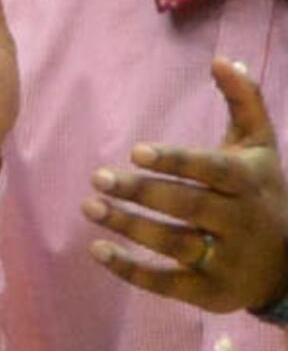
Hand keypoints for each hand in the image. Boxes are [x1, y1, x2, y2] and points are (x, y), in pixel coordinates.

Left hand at [86, 57, 287, 315]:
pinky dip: (131, 271)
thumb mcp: (260, 147)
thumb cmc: (262, 192)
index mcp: (248, 183)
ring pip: (174, 244)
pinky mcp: (210, 291)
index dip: (176, 161)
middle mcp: (240, 221)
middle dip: (142, 193)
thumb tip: (223, 59)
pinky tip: (97, 250)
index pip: (212, 171)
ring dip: (129, 228)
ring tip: (90, 207)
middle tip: (97, 178)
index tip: (135, 152)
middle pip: (188, 207)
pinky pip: (168, 283)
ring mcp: (226, 259)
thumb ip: (244, 102)